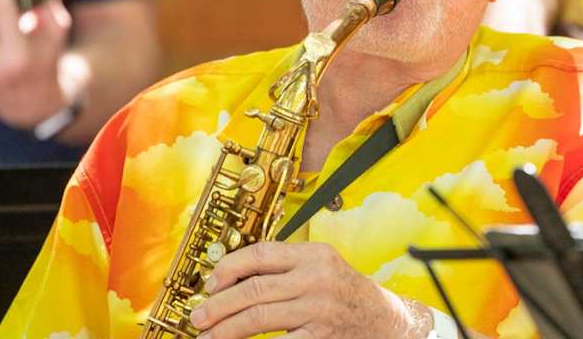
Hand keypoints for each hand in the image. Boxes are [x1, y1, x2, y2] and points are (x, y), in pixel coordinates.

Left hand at [189, 241, 428, 338]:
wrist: (385, 320)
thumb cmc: (345, 292)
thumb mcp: (321, 266)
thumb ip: (286, 266)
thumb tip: (235, 275)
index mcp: (314, 254)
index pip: (261, 253)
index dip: (229, 267)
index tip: (210, 283)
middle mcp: (316, 278)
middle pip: (254, 289)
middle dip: (219, 305)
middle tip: (198, 316)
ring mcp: (318, 309)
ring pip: (259, 317)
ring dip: (227, 329)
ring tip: (208, 336)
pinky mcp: (320, 336)